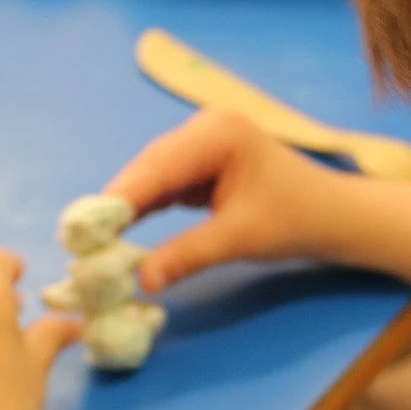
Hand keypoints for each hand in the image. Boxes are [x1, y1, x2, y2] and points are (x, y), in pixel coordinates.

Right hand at [106, 108, 347, 291]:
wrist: (331, 216)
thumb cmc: (296, 220)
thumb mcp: (240, 238)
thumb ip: (188, 255)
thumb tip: (143, 281)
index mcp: (217, 133)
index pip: (157, 167)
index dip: (117, 199)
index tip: (82, 229)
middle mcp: (204, 128)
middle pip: (147, 168)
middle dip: (115, 205)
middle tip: (78, 241)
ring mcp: (201, 143)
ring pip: (150, 177)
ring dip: (125, 209)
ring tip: (90, 241)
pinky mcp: (200, 163)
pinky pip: (163, 186)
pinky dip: (144, 209)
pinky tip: (117, 232)